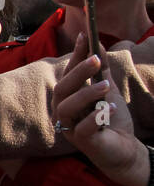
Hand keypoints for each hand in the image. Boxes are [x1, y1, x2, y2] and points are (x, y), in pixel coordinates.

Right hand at [52, 32, 148, 185]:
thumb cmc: (110, 120)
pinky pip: (82, 128)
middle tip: (97, 59)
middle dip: (79, 72)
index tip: (84, 36)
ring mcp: (69, 127)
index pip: (67, 73)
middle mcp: (63, 111)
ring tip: (107, 86)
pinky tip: (111, 110)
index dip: (75, 55)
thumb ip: (101, 70)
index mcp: (67, 98)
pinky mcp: (81, 141)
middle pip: (62, 89)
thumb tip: (97, 44)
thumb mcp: (108, 90)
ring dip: (87, 94)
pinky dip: (97, 117)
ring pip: (67, 107)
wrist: (122, 149)